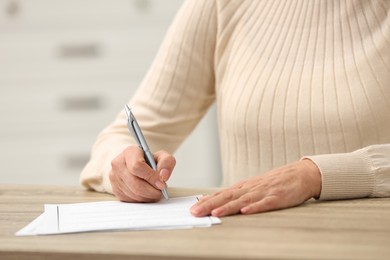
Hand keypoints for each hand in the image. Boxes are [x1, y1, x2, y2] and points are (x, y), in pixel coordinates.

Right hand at [109, 145, 175, 201]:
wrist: (135, 164)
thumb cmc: (148, 160)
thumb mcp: (161, 156)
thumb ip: (166, 162)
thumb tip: (163, 175)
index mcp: (129, 152)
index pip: (137, 166)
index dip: (151, 177)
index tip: (161, 183)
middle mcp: (118, 164)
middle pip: (135, 183)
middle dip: (151, 191)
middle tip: (161, 191)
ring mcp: (114, 177)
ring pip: (133, 193)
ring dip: (148, 197)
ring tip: (155, 193)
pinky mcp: (115, 189)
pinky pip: (130, 200)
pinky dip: (142, 200)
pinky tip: (147, 195)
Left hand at [190, 159, 320, 216]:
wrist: (300, 174)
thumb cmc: (274, 183)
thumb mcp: (252, 188)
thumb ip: (235, 195)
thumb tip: (214, 201)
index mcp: (243, 187)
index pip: (221, 194)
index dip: (206, 201)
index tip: (192, 207)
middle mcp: (250, 189)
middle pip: (227, 197)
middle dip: (210, 205)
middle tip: (195, 212)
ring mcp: (264, 192)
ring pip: (242, 200)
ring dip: (228, 207)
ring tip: (214, 212)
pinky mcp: (277, 197)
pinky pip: (265, 203)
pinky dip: (255, 207)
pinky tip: (245, 211)